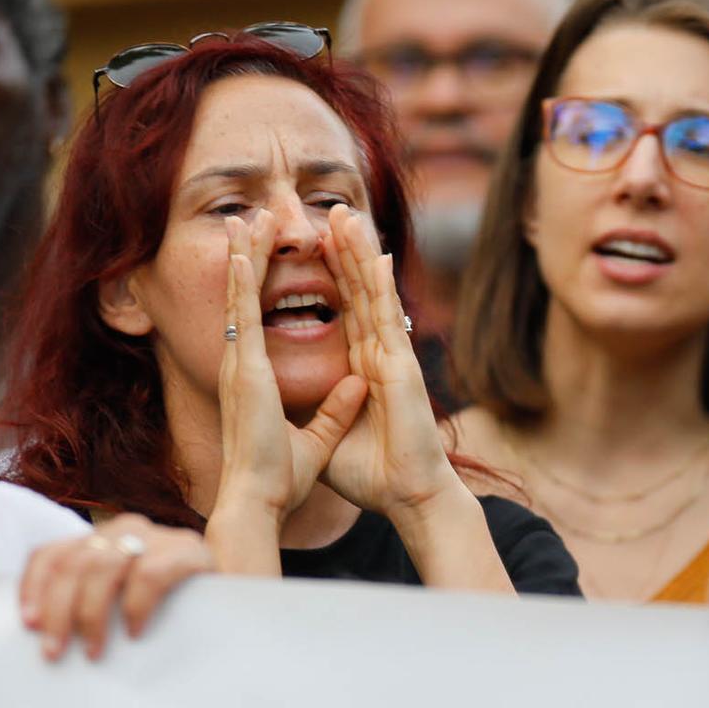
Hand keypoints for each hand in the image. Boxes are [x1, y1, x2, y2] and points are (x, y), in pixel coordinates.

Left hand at [19, 514, 214, 660]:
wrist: (235, 605)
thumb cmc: (170, 612)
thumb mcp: (119, 601)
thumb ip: (87, 601)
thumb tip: (40, 633)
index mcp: (101, 539)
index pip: (52, 553)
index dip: (34, 586)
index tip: (28, 623)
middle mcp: (126, 528)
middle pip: (75, 562)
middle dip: (59, 610)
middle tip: (54, 651)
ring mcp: (159, 536)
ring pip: (104, 566)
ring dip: (91, 614)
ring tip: (94, 651)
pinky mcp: (190, 551)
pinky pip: (151, 575)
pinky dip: (136, 606)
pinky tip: (135, 633)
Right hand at [214, 210, 366, 526]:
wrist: (259, 502)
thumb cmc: (279, 480)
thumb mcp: (318, 437)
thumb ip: (335, 409)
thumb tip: (357, 384)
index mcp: (253, 381)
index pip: (257, 320)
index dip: (259, 286)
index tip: (262, 253)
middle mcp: (241, 367)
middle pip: (243, 299)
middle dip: (247, 258)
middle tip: (248, 220)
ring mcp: (240, 366)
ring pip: (240, 296)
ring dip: (244, 255)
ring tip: (246, 219)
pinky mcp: (245, 371)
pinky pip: (244, 315)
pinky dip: (241, 280)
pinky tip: (242, 250)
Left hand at [319, 204, 462, 519]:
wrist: (406, 496)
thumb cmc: (372, 476)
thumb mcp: (329, 437)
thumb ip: (322, 414)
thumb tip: (302, 404)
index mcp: (362, 371)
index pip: (343, 312)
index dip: (329, 278)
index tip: (313, 246)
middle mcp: (377, 357)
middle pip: (357, 293)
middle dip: (344, 252)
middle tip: (331, 211)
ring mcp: (392, 358)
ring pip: (372, 295)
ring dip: (359, 254)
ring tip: (346, 215)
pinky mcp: (400, 368)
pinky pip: (387, 319)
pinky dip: (382, 286)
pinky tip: (377, 254)